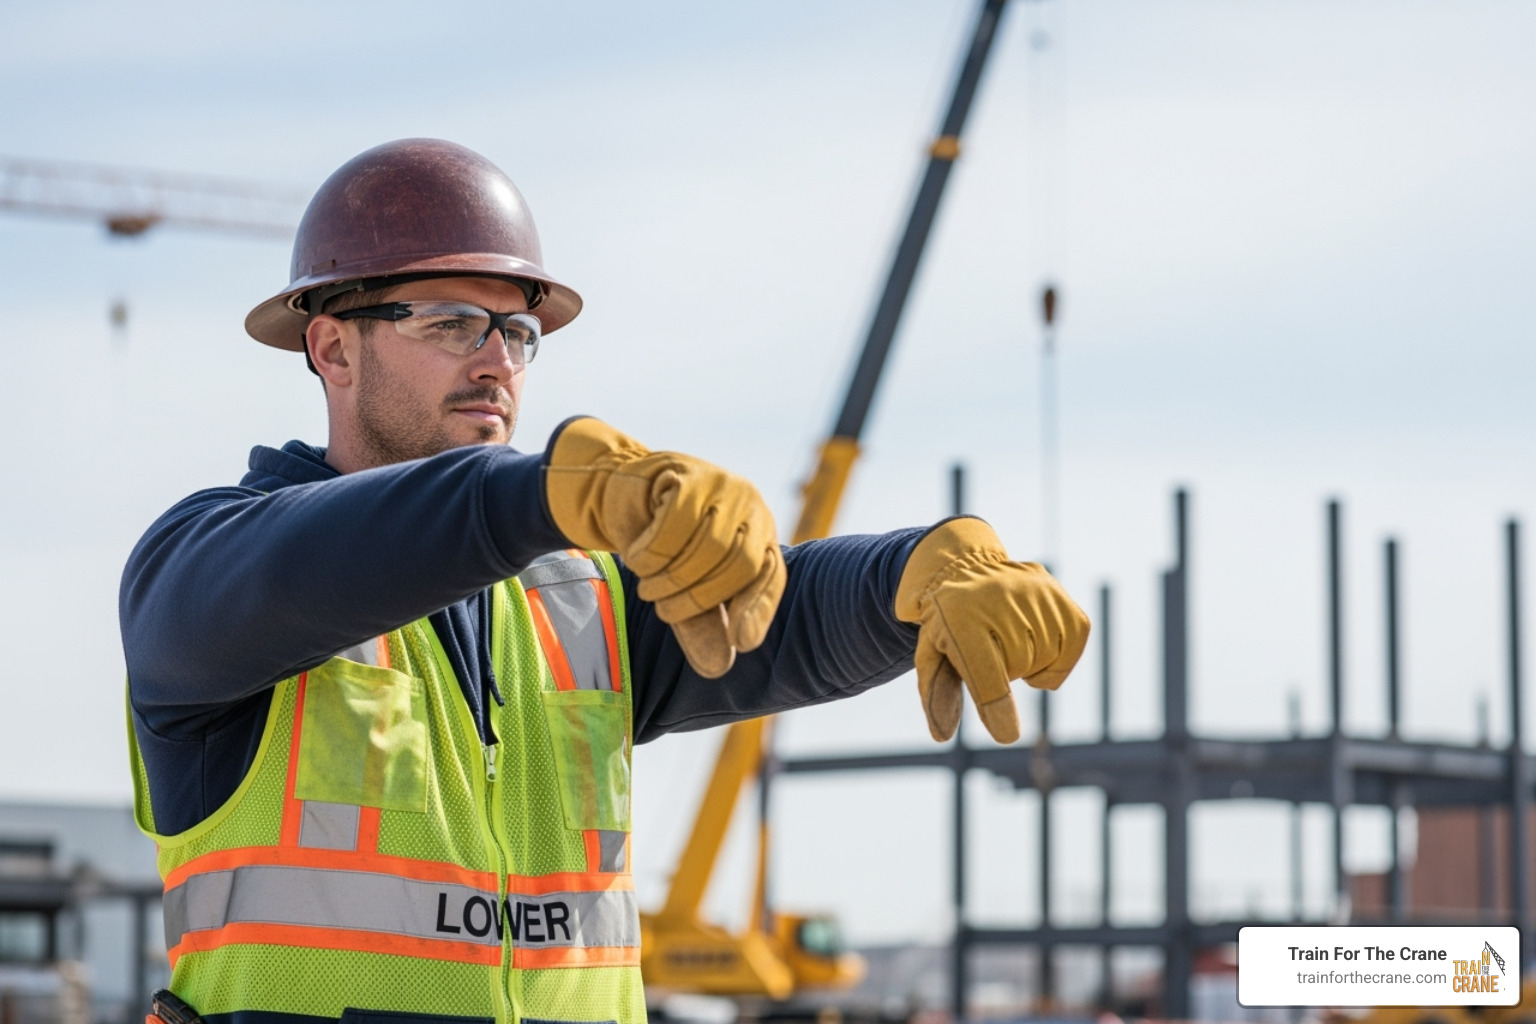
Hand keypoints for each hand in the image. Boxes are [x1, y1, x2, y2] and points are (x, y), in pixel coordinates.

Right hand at [543, 417, 784, 677]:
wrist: (624, 491)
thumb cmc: (665, 544)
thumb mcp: (685, 587)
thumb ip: (702, 624)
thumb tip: (718, 668)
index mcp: (760, 535)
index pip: (769, 576)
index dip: (758, 610)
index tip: (740, 641)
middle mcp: (751, 507)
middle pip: (738, 565)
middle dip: (697, 599)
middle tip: (663, 612)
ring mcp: (723, 486)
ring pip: (707, 546)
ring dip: (669, 578)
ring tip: (648, 588)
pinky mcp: (690, 475)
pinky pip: (675, 525)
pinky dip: (651, 553)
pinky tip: (637, 558)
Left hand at [895, 517, 1089, 743]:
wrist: (965, 569)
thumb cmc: (949, 625)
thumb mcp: (932, 654)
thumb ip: (937, 694)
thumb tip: (942, 736)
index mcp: (958, 620)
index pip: (985, 674)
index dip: (997, 708)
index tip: (1006, 733)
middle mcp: (998, 600)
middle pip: (1017, 669)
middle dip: (1004, 673)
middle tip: (989, 648)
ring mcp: (1034, 593)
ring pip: (1045, 659)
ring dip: (1030, 662)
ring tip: (1009, 638)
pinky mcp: (1059, 594)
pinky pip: (1072, 644)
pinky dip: (1058, 655)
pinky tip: (1036, 639)